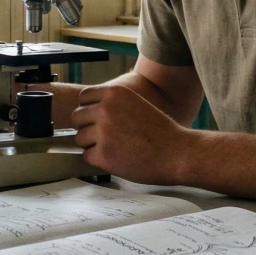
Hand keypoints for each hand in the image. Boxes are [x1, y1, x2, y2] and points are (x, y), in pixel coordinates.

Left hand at [72, 84, 194, 185]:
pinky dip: (98, 161)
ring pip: (80, 138)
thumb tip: (88, 110)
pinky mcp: (103, 154)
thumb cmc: (159, 131)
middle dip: (88, 128)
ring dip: (92, 145)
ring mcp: (103, 132)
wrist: (177, 153)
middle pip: (77, 118)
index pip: (83, 98)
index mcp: (114, 93)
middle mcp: (105, 109)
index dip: (89, 111)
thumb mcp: (136, 103)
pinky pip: (86, 157)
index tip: (99, 120)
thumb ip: (113, 103)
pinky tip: (116, 159)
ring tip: (114, 149)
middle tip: (106, 138)